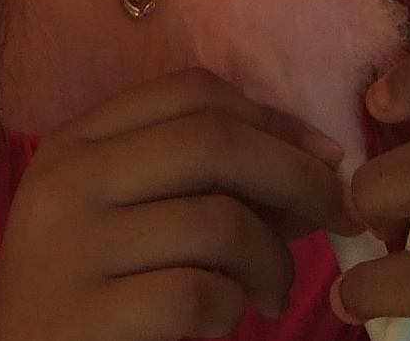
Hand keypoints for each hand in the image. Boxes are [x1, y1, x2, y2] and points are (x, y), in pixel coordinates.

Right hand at [0, 67, 357, 340]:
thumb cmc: (84, 282)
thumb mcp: (123, 212)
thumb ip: (202, 183)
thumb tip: (317, 168)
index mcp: (79, 138)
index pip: (192, 90)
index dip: (275, 117)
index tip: (323, 156)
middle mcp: (71, 178)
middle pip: (214, 140)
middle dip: (297, 176)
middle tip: (338, 218)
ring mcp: (76, 246)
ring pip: (219, 221)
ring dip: (274, 260)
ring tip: (272, 293)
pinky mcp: (89, 315)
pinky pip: (200, 295)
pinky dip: (234, 309)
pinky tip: (225, 321)